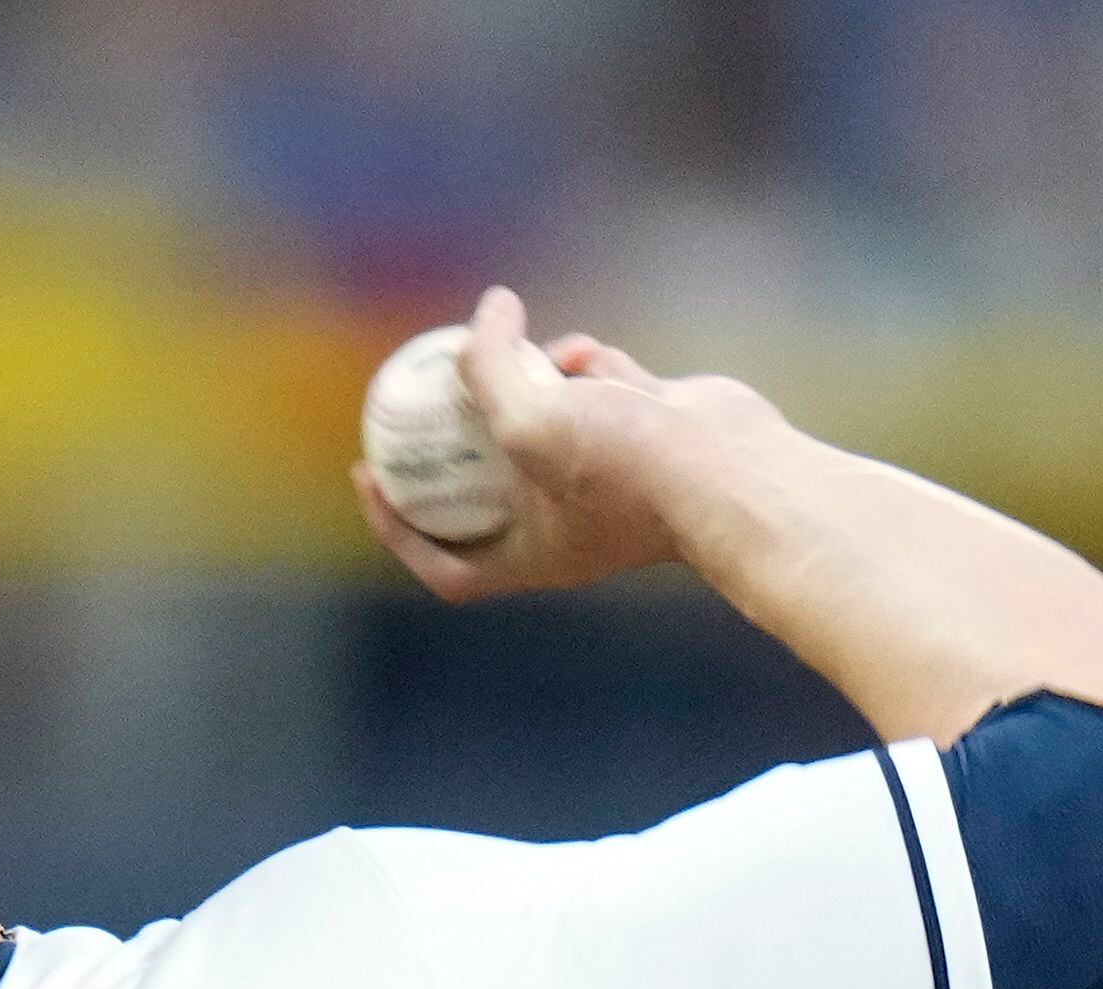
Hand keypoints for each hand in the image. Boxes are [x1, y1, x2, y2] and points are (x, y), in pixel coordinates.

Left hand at [352, 285, 787, 603]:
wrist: (733, 470)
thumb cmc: (629, 469)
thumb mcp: (530, 421)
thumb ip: (490, 369)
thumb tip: (487, 310)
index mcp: (531, 554)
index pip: (445, 564)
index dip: (397, 527)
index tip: (369, 474)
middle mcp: (564, 522)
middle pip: (485, 485)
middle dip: (457, 436)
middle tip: (421, 390)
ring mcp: (605, 475)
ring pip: (543, 419)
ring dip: (529, 381)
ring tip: (534, 358)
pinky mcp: (643, 430)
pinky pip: (596, 391)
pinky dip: (586, 366)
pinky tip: (590, 356)